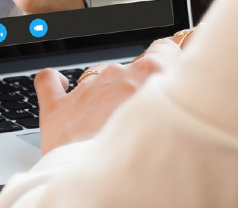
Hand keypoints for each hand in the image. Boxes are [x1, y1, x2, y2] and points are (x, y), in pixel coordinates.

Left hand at [32, 37, 181, 153]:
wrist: (106, 187)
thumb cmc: (146, 159)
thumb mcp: (176, 121)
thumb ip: (179, 96)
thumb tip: (187, 85)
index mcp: (149, 73)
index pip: (164, 49)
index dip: (168, 56)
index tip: (172, 63)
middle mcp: (116, 75)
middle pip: (129, 68)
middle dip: (135, 86)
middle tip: (140, 113)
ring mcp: (85, 89)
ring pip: (96, 75)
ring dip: (102, 91)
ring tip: (109, 121)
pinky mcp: (57, 107)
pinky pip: (49, 81)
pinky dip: (55, 82)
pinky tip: (61, 86)